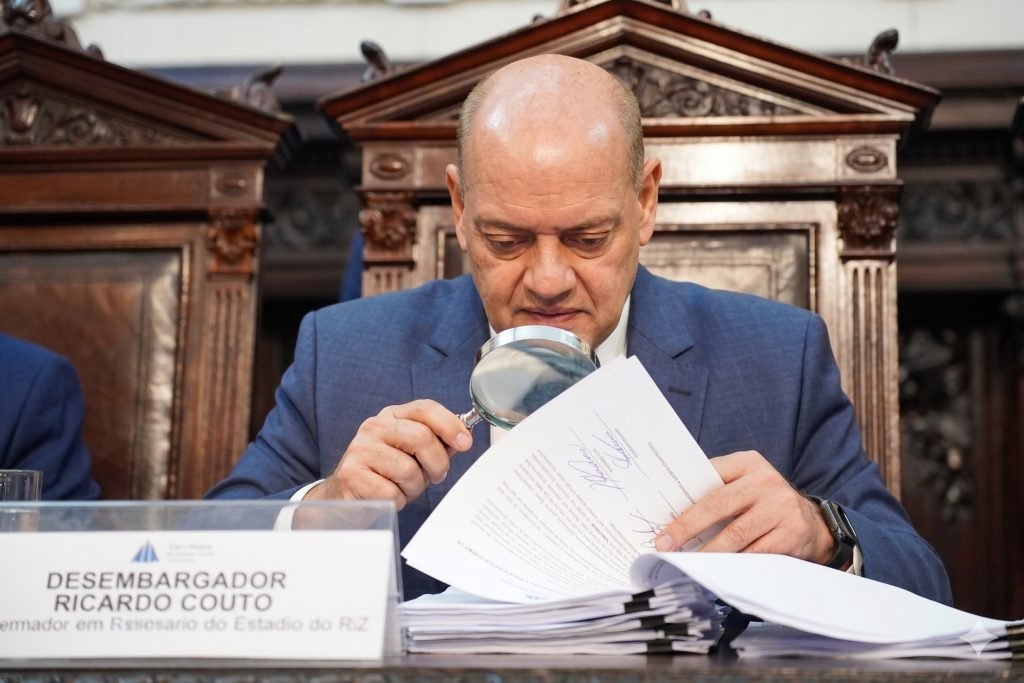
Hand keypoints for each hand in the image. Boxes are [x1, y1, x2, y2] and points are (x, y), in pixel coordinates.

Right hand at [306, 399, 472, 509]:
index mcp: (392, 416)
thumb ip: (436, 443)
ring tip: (405, 487)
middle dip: (437, 463)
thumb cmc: (385, 474)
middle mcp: (374, 427)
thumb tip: (461, 439)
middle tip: (435, 476)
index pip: (425, 408)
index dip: (449, 424)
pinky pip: (392, 492)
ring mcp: (360, 449)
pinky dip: (399, 500)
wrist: (345, 496)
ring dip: (415, 487)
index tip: (465, 443)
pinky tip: (389, 496)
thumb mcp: (412, 453)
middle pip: (421, 438)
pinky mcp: (352, 475)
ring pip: (408, 469)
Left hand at [653, 450, 835, 564]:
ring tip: (688, 561)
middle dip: (687, 527)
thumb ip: (717, 489)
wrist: (813, 523)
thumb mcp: (745, 485)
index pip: (709, 475)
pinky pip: (755, 553)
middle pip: (717, 505)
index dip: (683, 497)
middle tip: (665, 544)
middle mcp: (765, 481)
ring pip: (735, 534)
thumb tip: (672, 512)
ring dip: (708, 551)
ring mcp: (780, 507)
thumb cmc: (763, 503)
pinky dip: (734, 564)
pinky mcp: (791, 533)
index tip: (661, 517)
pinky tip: (718, 571)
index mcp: (747, 463)